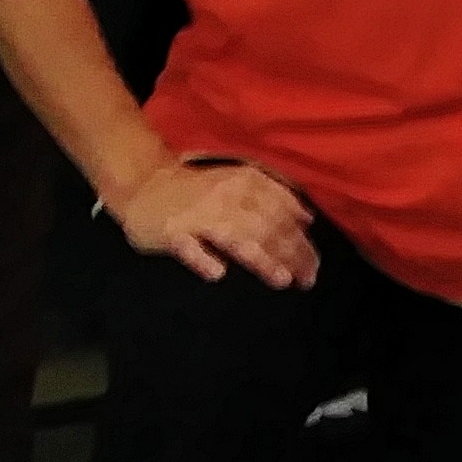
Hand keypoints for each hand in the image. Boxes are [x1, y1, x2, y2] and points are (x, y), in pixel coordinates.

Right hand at [110, 157, 314, 286]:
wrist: (146, 182)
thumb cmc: (201, 189)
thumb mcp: (241, 181)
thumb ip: (275, 196)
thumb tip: (308, 219)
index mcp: (247, 183)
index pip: (283, 213)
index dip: (301, 240)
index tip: (315, 265)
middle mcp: (226, 196)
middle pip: (266, 228)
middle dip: (291, 254)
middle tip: (308, 280)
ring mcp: (197, 214)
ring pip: (235, 238)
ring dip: (261, 259)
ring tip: (282, 279)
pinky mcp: (171, 232)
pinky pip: (188, 247)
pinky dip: (202, 259)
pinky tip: (218, 273)